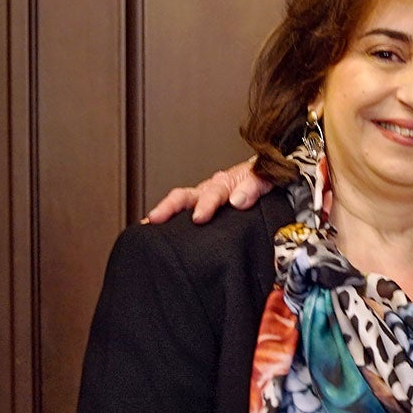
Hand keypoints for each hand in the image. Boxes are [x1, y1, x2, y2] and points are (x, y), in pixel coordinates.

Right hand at [141, 156, 271, 223]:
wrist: (265, 178)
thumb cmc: (262, 178)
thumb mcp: (264, 178)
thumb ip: (253, 187)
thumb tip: (237, 200)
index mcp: (224, 182)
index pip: (213, 193)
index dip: (205, 204)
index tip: (199, 217)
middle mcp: (208, 190)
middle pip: (184, 196)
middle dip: (169, 207)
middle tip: (156, 218)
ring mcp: (202, 200)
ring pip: (180, 204)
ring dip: (164, 214)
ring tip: (148, 226)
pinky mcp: (202, 211)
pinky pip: (184, 215)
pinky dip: (170, 224)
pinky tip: (158, 234)